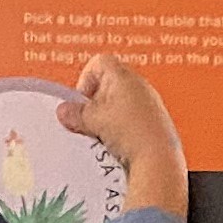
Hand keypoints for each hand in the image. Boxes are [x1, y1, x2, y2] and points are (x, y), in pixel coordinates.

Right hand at [64, 54, 188, 220]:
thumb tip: (64, 111)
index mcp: (124, 77)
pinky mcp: (156, 123)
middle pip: (109, 84)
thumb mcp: (94, 122)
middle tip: (90, 121)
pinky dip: (122, 129)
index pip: (99, 62)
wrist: (159, 159)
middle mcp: (139, 86)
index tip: (82, 102)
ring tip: (104, 135)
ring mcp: (150, 104)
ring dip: (108, 118)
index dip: (86, 79)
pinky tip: (119, 144)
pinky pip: (132, 119)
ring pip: (120, 103)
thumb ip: (75, 114)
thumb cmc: (131, 134)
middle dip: (95, 102)